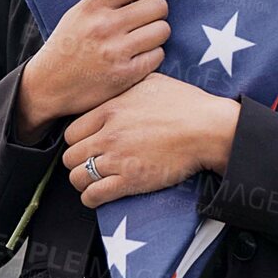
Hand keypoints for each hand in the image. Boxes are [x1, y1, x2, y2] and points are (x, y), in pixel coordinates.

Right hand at [15, 0, 169, 138]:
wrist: (48, 84)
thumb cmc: (67, 46)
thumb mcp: (78, 13)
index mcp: (94, 5)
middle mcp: (105, 25)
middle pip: (158, 6)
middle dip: (157, 12)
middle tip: (148, 20)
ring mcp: (116, 50)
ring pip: (162, 30)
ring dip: (157, 34)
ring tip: (143, 40)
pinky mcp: (125, 74)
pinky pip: (158, 55)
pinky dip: (152, 56)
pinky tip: (138, 57)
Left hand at [62, 73, 240, 208]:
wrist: (207, 128)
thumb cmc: (186, 104)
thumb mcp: (151, 81)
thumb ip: (128, 83)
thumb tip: (121, 80)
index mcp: (110, 110)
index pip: (70, 131)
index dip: (77, 141)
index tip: (85, 145)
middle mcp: (108, 135)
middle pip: (70, 155)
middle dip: (77, 162)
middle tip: (89, 164)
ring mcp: (118, 159)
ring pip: (77, 177)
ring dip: (82, 181)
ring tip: (91, 181)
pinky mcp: (130, 181)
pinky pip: (93, 195)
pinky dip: (91, 197)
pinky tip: (98, 194)